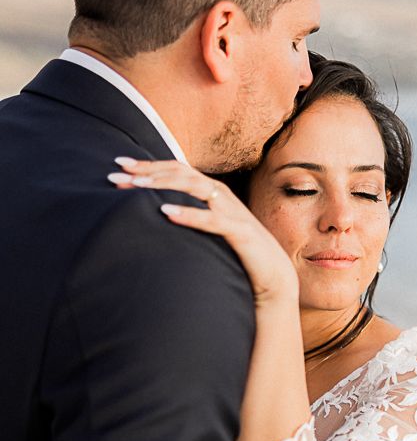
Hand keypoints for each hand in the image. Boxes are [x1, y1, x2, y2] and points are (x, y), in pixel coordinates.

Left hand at [111, 157, 296, 306]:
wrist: (273, 276)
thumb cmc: (237, 254)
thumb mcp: (208, 230)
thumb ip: (189, 216)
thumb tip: (153, 212)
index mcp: (213, 194)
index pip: (177, 170)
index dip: (149, 165)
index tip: (118, 163)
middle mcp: (222, 197)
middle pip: (183, 173)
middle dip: (149, 171)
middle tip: (118, 173)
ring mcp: (233, 213)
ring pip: (196, 188)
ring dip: (165, 184)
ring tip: (137, 186)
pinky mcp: (241, 233)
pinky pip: (213, 220)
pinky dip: (190, 214)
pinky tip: (166, 213)